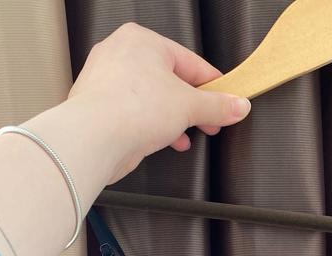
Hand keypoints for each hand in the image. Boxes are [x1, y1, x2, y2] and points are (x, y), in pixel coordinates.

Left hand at [67, 21, 251, 183]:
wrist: (94, 137)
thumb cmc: (132, 108)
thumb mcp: (190, 106)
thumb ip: (218, 106)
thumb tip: (237, 105)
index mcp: (142, 40)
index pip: (190, 62)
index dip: (213, 85)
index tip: (226, 101)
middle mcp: (121, 53)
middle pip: (170, 80)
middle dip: (193, 106)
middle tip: (211, 122)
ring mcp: (107, 79)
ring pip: (152, 98)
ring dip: (174, 119)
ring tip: (188, 134)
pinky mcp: (100, 105)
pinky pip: (135, 112)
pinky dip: (153, 125)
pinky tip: (166, 140)